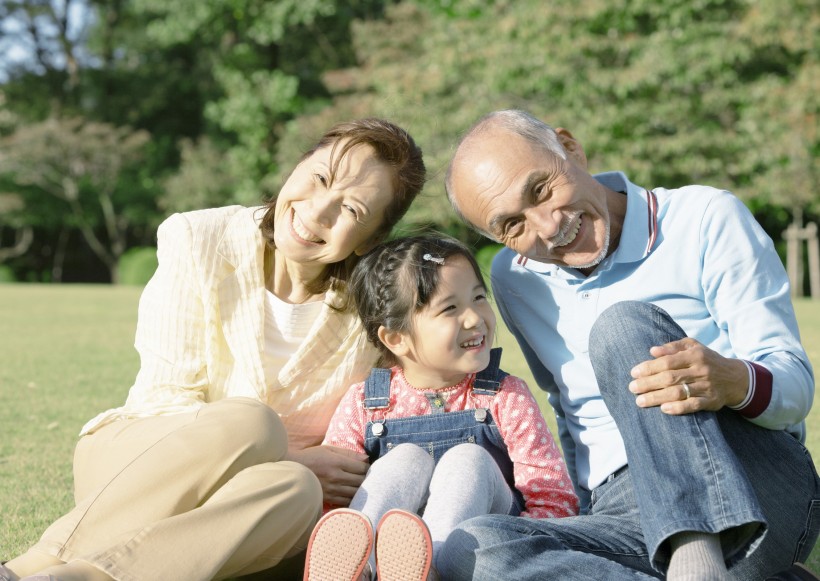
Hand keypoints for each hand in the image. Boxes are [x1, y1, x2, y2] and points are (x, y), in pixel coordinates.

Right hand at [286, 445, 368, 505]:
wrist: (291, 471)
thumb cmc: (311, 457)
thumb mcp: (329, 449)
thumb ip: (348, 453)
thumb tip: (366, 458)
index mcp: (337, 462)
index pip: (362, 467)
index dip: (369, 467)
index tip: (369, 467)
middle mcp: (336, 477)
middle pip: (361, 481)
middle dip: (367, 479)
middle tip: (369, 477)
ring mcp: (332, 490)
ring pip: (355, 493)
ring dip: (362, 490)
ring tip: (363, 486)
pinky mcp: (328, 499)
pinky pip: (346, 502)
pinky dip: (353, 499)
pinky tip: (354, 495)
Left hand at [628, 338, 747, 414]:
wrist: (736, 378)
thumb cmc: (707, 360)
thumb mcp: (693, 347)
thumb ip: (673, 347)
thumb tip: (652, 350)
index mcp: (694, 355)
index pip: (667, 362)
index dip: (649, 368)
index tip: (633, 373)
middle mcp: (701, 370)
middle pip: (670, 378)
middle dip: (648, 384)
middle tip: (632, 388)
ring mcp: (707, 386)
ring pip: (678, 392)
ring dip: (657, 398)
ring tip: (640, 401)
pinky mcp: (712, 401)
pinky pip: (693, 405)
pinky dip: (678, 408)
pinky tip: (663, 409)